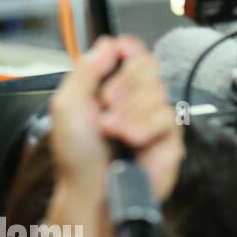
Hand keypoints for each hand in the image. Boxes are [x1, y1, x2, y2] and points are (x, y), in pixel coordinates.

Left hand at [49, 36, 183, 210]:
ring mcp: (151, 117)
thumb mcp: (67, 105)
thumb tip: (107, 43)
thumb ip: (85, 70)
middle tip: (106, 104)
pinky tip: (130, 140)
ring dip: (129, 111)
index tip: (119, 57)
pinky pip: (168, 117)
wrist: (92, 193)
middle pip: (147, 64)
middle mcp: (132, 98)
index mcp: (106, 86)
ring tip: (112, 130)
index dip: (127, 51)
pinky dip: (145, 127)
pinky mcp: (169, 138)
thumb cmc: (77, 157)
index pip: (129, 52)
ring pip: (158, 90)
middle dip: (124, 83)